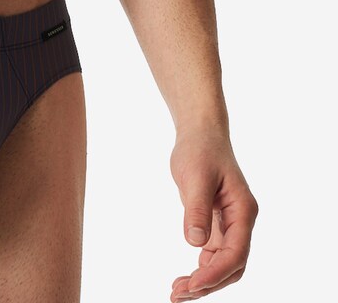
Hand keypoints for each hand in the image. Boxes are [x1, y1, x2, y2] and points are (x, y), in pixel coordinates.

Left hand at [168, 125, 257, 300]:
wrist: (200, 133)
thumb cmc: (200, 150)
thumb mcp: (196, 177)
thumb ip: (197, 210)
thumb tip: (195, 243)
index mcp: (243, 211)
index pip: (236, 253)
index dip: (215, 273)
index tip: (192, 285)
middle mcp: (240, 222)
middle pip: (233, 266)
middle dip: (209, 284)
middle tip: (179, 294)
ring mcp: (230, 225)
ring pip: (223, 264)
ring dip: (204, 281)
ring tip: (177, 292)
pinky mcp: (216, 224)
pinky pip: (213, 255)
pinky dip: (201, 270)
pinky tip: (184, 278)